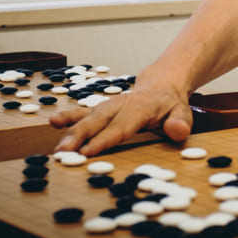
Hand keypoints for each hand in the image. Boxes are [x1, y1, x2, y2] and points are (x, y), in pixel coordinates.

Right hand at [49, 75, 192, 155]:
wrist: (163, 84)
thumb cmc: (172, 104)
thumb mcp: (183, 112)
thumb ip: (180, 123)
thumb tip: (177, 131)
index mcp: (141, 108)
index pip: (121, 126)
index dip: (104, 139)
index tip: (87, 152)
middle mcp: (122, 104)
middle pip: (99, 120)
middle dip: (80, 136)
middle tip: (63, 153)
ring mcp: (110, 105)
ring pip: (88, 116)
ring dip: (71, 131)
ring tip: (57, 147)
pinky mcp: (103, 107)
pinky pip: (84, 111)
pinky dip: (69, 116)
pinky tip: (54, 122)